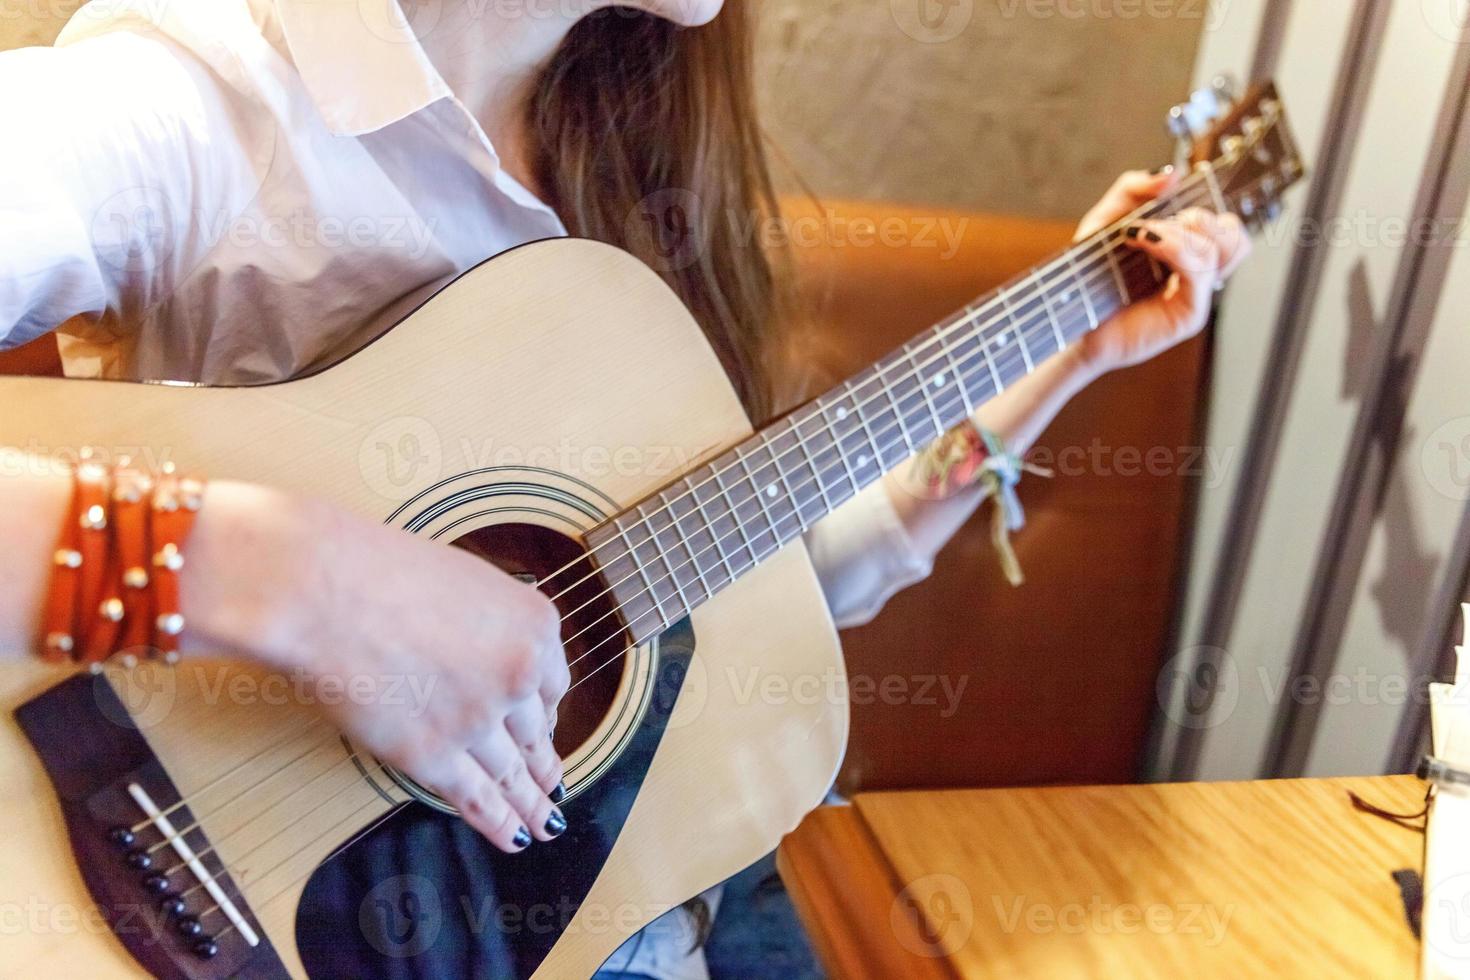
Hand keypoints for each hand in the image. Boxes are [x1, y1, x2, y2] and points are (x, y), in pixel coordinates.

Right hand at [183, 483, 571, 852]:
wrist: (323, 589)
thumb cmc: (378, 572)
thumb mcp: (467, 583)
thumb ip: (494, 625)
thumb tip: (495, 654)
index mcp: (535, 626)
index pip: (553, 684)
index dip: (545, 713)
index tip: (544, 730)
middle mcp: (519, 675)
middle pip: (536, 733)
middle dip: (544, 765)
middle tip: (554, 787)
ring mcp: (479, 719)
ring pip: (513, 774)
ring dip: (530, 803)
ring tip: (542, 822)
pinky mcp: (435, 755)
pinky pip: (478, 798)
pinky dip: (499, 823)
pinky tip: (514, 837)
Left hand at [1072, 169, 1250, 376]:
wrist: (1070, 317)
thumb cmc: (1089, 276)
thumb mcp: (1104, 221)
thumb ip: (1133, 190)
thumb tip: (1172, 174)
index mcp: (1187, 252)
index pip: (1226, 224)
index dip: (1208, 202)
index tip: (1172, 198)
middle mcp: (1197, 273)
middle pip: (1234, 235)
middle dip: (1199, 216)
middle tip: (1157, 221)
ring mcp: (1196, 294)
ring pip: (1221, 249)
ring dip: (1182, 231)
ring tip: (1144, 233)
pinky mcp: (1189, 314)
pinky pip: (1199, 272)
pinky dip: (1173, 247)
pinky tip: (1143, 240)